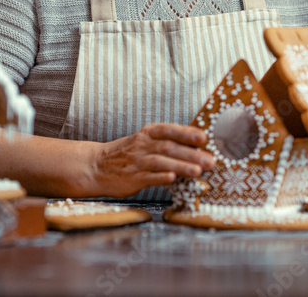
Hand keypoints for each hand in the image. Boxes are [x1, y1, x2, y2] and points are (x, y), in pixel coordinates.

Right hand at [89, 123, 215, 197]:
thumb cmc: (128, 154)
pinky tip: (173, 178)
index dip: (187, 133)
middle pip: (169, 147)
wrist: (97, 166)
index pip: (170, 130)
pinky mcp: (132, 178)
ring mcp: (137, 162)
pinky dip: (161, 177)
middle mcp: (143, 145)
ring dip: (181, 165)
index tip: (204, 138)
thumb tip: (198, 148)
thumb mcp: (145, 141)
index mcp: (148, 134)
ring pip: (161, 161)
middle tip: (211, 161)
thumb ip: (167, 142)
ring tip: (198, 171)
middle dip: (192, 154)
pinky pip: (148, 177)